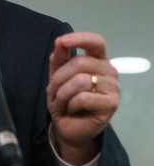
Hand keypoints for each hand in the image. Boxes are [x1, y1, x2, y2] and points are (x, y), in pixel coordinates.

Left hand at [47, 32, 118, 164]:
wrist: (68, 126)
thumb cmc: (65, 100)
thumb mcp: (56, 77)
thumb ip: (59, 59)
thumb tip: (60, 42)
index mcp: (97, 60)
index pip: (96, 42)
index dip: (79, 39)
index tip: (61, 41)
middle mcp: (109, 71)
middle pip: (80, 62)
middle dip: (58, 78)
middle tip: (52, 91)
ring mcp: (113, 87)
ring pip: (80, 81)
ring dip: (62, 94)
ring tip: (62, 103)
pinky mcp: (112, 103)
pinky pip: (84, 97)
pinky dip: (70, 104)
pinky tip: (72, 110)